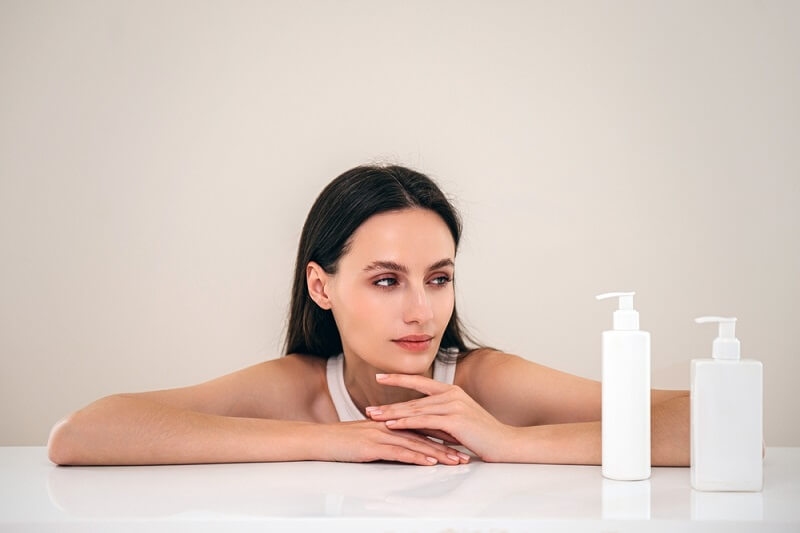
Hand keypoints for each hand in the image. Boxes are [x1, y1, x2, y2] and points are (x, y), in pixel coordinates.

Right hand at [319, 419, 469, 465]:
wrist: (320, 440)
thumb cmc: (342, 441)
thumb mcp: (369, 438)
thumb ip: (388, 439)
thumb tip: (405, 448)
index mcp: (390, 423)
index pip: (422, 428)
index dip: (442, 436)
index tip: (460, 443)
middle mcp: (389, 426)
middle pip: (424, 436)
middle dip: (447, 446)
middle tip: (464, 455)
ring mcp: (382, 435)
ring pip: (416, 444)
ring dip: (438, 453)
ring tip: (455, 461)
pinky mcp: (373, 446)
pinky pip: (399, 452)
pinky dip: (417, 457)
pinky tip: (429, 462)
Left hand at [365, 373, 514, 461]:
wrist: (506, 443)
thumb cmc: (483, 436)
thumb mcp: (457, 422)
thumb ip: (438, 418)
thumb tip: (417, 421)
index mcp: (452, 391)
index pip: (420, 382)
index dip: (399, 379)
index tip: (380, 377)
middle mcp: (451, 394)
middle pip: (413, 399)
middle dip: (389, 404)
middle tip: (369, 409)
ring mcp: (453, 405)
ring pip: (416, 409)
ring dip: (393, 414)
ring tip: (374, 417)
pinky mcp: (454, 419)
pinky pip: (425, 420)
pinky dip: (406, 422)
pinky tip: (393, 425)